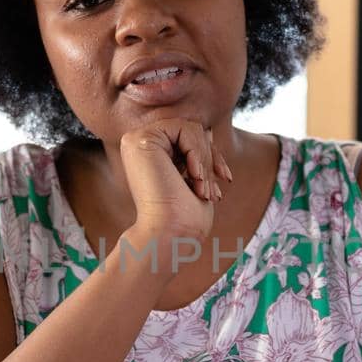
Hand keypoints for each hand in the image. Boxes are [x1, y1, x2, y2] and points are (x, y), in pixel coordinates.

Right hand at [119, 119, 233, 250]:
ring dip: (205, 160)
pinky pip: (183, 129)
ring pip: (190, 129)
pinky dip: (197, 152)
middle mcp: (139, 144)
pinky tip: (194, 176)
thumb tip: (208, 131)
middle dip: (211, 158)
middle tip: (212, 190)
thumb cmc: (185, 216)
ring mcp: (137, 140)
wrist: (170, 233)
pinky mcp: (141, 139)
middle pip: (192, 131)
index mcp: (150, 153)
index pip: (190, 138)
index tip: (225, 179)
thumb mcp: (197, 178)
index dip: (213, 156)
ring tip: (203, 188)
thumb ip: (197, 153)